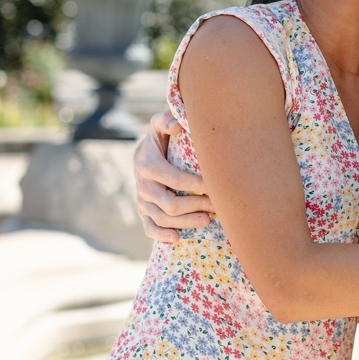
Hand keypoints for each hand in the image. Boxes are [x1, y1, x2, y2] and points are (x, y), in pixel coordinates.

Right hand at [134, 109, 212, 243]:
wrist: (144, 152)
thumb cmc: (161, 137)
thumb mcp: (161, 124)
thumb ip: (167, 120)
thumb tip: (177, 124)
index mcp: (148, 165)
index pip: (174, 179)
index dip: (196, 186)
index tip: (216, 187)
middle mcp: (142, 185)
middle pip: (169, 203)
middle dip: (195, 206)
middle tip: (217, 207)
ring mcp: (142, 200)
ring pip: (162, 218)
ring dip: (185, 222)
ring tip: (207, 221)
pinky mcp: (143, 211)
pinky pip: (148, 227)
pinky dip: (161, 235)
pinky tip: (177, 239)